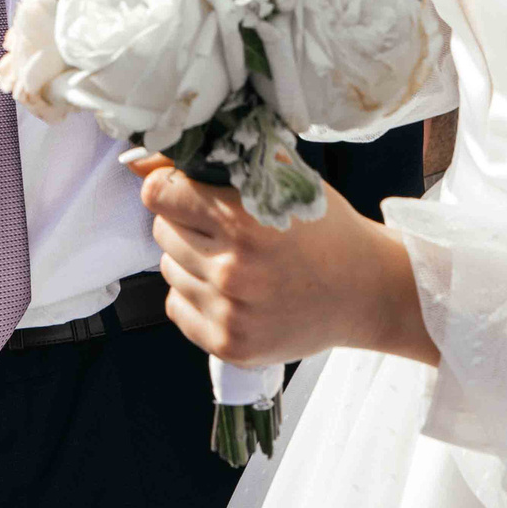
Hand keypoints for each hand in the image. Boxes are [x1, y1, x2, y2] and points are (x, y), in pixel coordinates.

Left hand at [130, 154, 435, 370]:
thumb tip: (140, 163)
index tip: (189, 190)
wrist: (366, 291)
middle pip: (162, 230)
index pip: (161, 194)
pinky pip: (176, 306)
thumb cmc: (322, 228)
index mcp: (246, 221)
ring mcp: (229, 313)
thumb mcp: (281, 179)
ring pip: (167, 268)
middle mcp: (233, 270)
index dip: (172, 186)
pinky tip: (232, 289)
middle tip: (225, 227)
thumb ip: (215, 163)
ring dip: (190, 259)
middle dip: (185, 222)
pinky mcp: (228, 345)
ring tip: (235, 258)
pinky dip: (195, 295)